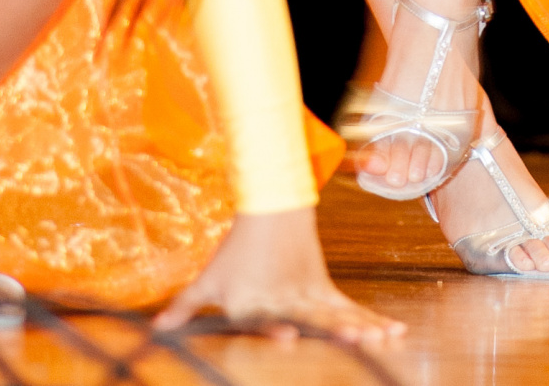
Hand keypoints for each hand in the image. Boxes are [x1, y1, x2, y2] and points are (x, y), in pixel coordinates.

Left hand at [153, 209, 403, 346]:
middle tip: (353, 339)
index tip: (290, 336)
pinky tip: (394, 334)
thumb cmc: (236, 251)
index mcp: (256, 306)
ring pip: (336, 314)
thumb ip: (184, 308)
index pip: (267, 322)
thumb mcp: (209, 281)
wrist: (269, 209)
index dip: (277, 329)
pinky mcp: (323, 290)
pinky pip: (349, 308)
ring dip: (361, 327)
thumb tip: (153, 330)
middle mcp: (285, 303)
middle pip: (310, 320)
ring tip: (382, 339)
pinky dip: (372, 320)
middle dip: (331, 331)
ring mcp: (307, 296)